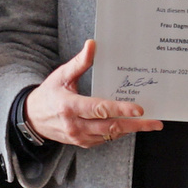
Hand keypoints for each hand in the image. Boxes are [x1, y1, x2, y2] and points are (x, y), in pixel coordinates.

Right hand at [24, 39, 163, 149]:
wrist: (32, 118)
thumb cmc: (49, 94)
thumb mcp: (61, 76)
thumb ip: (79, 62)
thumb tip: (92, 44)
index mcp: (70, 106)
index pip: (99, 109)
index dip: (120, 109)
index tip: (139, 109)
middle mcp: (75, 125)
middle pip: (111, 127)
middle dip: (136, 125)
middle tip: (155, 123)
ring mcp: (79, 137)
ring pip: (110, 135)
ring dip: (131, 130)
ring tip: (149, 124)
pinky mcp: (83, 143)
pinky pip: (105, 139)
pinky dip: (119, 133)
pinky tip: (131, 126)